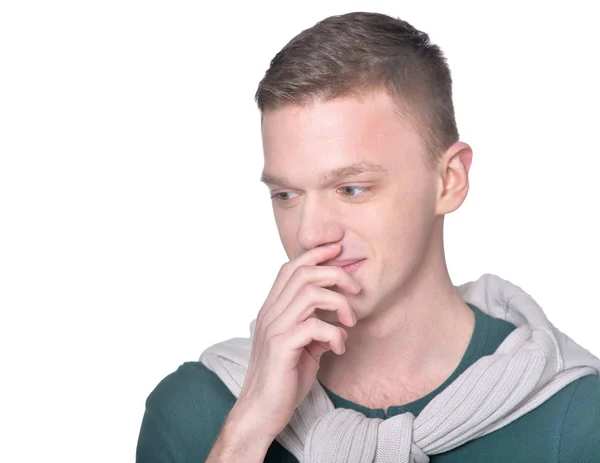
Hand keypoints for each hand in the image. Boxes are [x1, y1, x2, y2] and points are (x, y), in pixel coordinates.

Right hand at [231, 243, 360, 437]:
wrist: (260, 411)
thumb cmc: (282, 379)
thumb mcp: (302, 348)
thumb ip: (314, 329)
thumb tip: (337, 323)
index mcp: (273, 309)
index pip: (291, 267)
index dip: (315, 254)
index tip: (338, 249)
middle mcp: (271, 313)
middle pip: (304, 273)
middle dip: (336, 274)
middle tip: (356, 290)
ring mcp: (275, 329)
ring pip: (311, 293)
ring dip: (340, 304)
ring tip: (350, 322)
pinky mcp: (282, 347)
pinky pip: (316, 326)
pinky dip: (335, 334)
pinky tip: (339, 348)